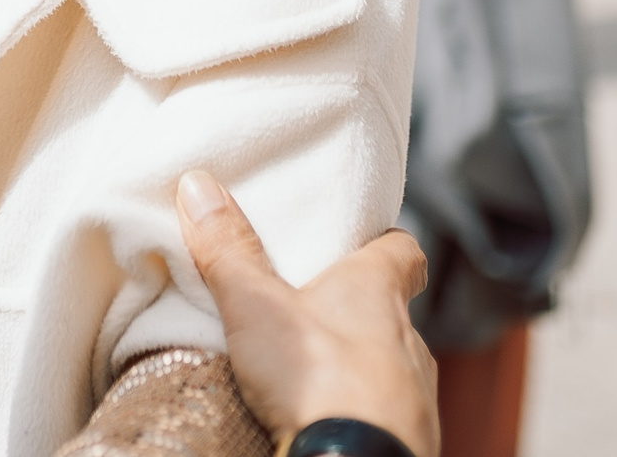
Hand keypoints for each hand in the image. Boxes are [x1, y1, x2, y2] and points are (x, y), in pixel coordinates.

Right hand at [176, 168, 438, 456]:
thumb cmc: (320, 381)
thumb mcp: (256, 306)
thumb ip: (228, 250)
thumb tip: (199, 185)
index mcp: (377, 293)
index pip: (403, 251)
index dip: (384, 243)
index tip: (365, 239)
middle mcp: (409, 340)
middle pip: (390, 312)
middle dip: (354, 311)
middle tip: (308, 309)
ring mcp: (416, 395)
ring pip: (390, 366)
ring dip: (356, 365)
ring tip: (309, 373)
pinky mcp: (410, 439)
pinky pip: (387, 415)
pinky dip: (360, 411)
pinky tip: (325, 418)